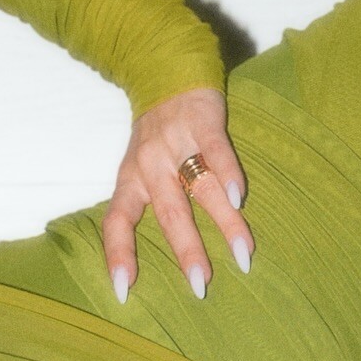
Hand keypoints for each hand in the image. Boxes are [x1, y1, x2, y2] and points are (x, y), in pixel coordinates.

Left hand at [103, 86, 253, 301]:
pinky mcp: (201, 120)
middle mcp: (149, 165)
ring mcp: (176, 142)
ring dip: (224, 223)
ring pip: (200, 188)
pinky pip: (215, 150)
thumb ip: (147, 206)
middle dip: (187, 252)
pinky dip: (227, 173)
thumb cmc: (155, 135)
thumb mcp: (138, 170)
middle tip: (201, 286)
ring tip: (243, 255)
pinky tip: (239, 197)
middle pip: (170, 214)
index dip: (118, 255)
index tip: (123, 290)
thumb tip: (158, 257)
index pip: (116, 223)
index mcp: (130, 180)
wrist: (164, 70)